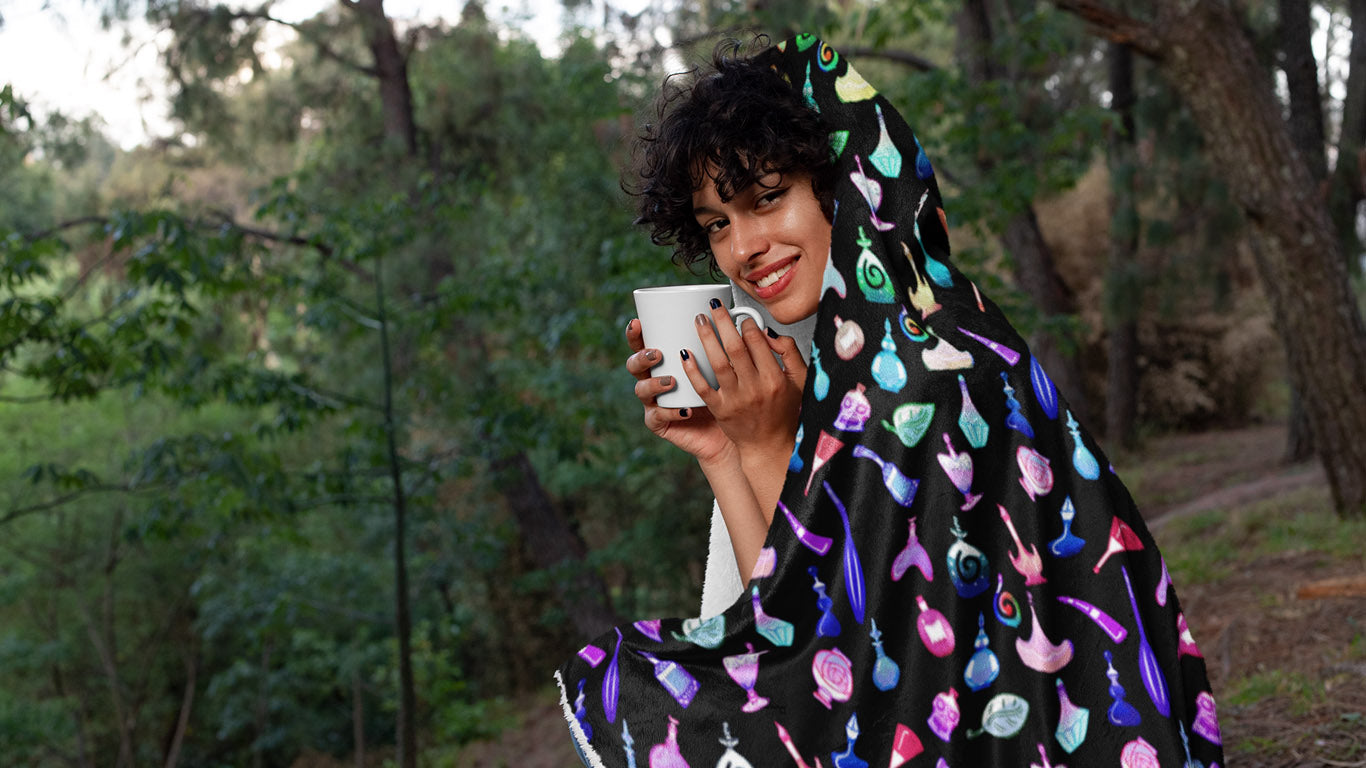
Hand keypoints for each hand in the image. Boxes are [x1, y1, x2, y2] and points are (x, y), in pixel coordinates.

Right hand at [625, 318, 734, 463]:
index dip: (635, 334)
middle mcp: (654, 380)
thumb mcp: (724, 365)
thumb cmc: (725, 393)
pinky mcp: (659, 424)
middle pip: (634, 365)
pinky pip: (658, 417)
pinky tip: (685, 410)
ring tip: (671, 382)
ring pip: (641, 390)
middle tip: (657, 354)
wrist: (727, 430)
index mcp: (664, 362)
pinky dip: (671, 412)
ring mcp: (654, 402)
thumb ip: (722, 345)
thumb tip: (733, 314)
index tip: (637, 322)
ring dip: (654, 383)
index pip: (642, 344)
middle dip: (641, 357)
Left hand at [680, 303, 806, 472]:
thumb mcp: (799, 381)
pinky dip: (692, 370)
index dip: (747, 324)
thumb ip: (789, 352)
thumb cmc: (784, 411)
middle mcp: (754, 389)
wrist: (769, 445)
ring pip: (717, 363)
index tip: (741, 316)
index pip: (757, 342)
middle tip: (713, 306)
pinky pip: (702, 387)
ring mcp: (735, 400)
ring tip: (699, 320)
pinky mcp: (720, 410)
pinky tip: (685, 353)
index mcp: (774, 379)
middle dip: (723, 322)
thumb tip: (768, 332)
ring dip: (706, 338)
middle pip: (735, 348)